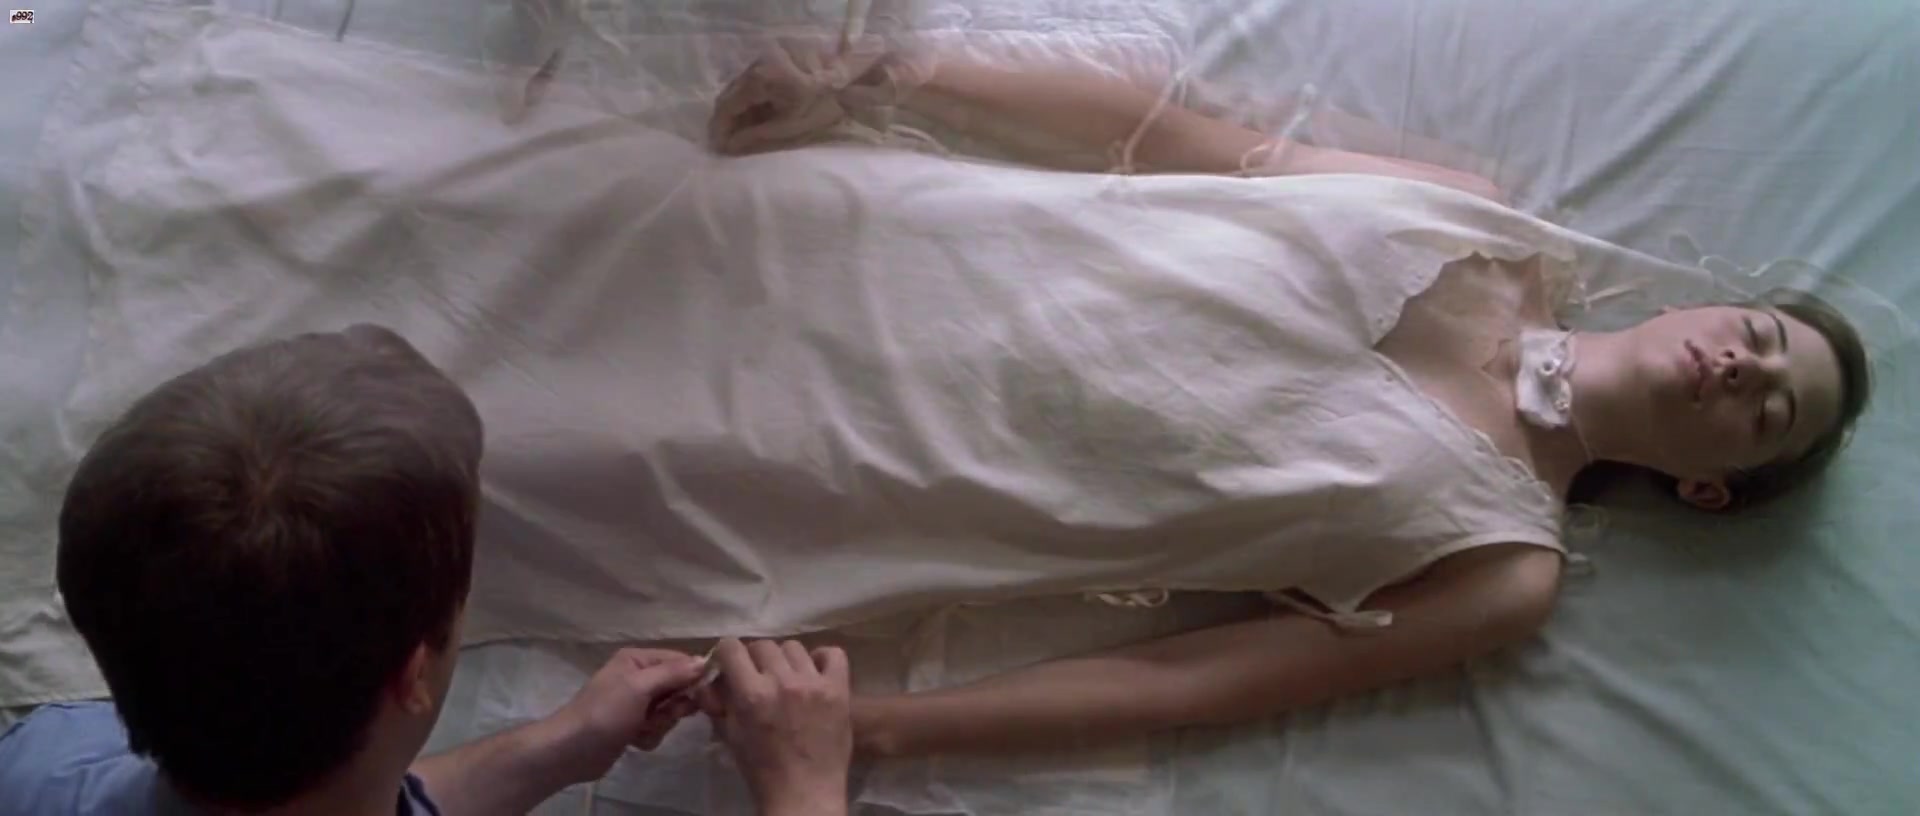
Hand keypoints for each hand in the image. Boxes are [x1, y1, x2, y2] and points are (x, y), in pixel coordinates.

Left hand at [551, 648, 708, 781]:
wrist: (571, 751)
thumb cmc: (605, 713)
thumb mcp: (639, 687)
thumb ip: (672, 673)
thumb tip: (704, 661)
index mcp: (638, 659)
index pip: (680, 661)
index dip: (694, 678)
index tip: (702, 698)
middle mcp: (638, 677)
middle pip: (678, 688)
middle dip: (673, 706)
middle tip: (660, 715)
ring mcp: (636, 703)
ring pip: (670, 711)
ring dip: (660, 724)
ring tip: (641, 729)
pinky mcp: (633, 726)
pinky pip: (658, 728)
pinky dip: (650, 736)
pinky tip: (634, 741)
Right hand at [699, 639, 853, 813]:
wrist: (805, 793)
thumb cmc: (762, 769)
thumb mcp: (730, 736)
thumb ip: (716, 703)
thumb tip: (708, 679)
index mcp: (751, 695)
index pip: (732, 648)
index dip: (727, 654)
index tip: (731, 666)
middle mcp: (782, 682)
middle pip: (763, 645)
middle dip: (755, 659)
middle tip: (759, 678)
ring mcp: (813, 684)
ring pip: (794, 647)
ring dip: (785, 661)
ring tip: (787, 680)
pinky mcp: (839, 690)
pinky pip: (832, 654)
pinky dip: (822, 659)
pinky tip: (815, 675)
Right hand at [709, 33, 931, 155]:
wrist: (858, 78)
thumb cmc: (827, 103)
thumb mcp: (789, 126)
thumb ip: (755, 136)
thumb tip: (728, 147)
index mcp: (759, 77)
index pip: (727, 105)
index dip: (720, 129)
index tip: (718, 149)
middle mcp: (759, 61)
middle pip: (732, 93)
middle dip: (728, 120)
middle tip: (729, 144)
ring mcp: (770, 55)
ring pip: (743, 86)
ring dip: (741, 110)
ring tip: (743, 134)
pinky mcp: (781, 56)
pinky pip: (758, 79)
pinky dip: (755, 99)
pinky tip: (760, 116)